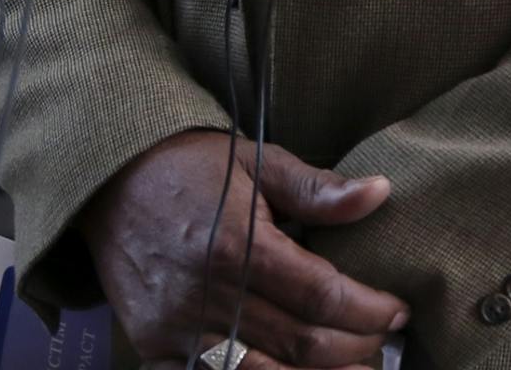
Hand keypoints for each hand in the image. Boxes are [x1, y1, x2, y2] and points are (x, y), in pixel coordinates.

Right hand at [80, 130, 409, 368]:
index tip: (398, 312)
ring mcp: (174, 329)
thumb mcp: (261, 162)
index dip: (368, 311)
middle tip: (383, 343)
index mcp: (238, 246)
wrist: (112, 181)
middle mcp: (205, 295)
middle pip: (297, 344)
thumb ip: (320, 188)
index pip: (320, 296)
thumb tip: (380, 193)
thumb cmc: (195, 168)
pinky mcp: (151, 348)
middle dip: (352, 349)